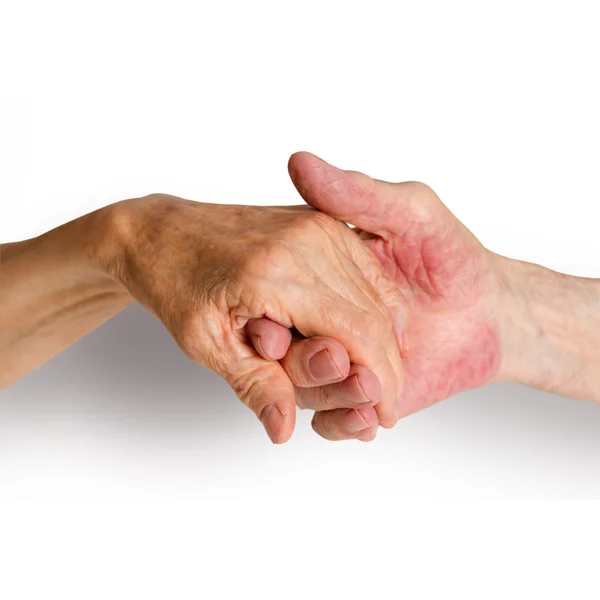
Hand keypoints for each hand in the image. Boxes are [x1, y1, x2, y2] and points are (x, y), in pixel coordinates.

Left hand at [100, 194, 404, 442]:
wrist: (163, 232)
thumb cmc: (177, 282)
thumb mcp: (205, 342)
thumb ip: (254, 384)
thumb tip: (285, 429)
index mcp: (277, 272)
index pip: (357, 334)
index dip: (379, 381)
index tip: (382, 415)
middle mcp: (309, 241)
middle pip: (376, 316)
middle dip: (387, 369)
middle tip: (380, 405)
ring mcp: (320, 226)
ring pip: (378, 294)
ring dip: (385, 342)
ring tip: (373, 377)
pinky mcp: (323, 223)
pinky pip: (368, 271)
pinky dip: (377, 309)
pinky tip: (369, 338)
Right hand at [249, 152, 507, 430]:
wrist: (492, 313)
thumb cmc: (453, 258)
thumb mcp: (411, 213)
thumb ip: (358, 195)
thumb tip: (301, 162)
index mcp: (322, 279)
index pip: (276, 303)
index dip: (267, 320)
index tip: (268, 329)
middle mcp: (324, 322)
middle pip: (285, 353)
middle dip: (300, 362)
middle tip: (331, 358)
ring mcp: (339, 362)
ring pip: (305, 391)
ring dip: (326, 395)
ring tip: (364, 386)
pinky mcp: (359, 397)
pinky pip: (332, 421)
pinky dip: (343, 424)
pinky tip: (368, 417)